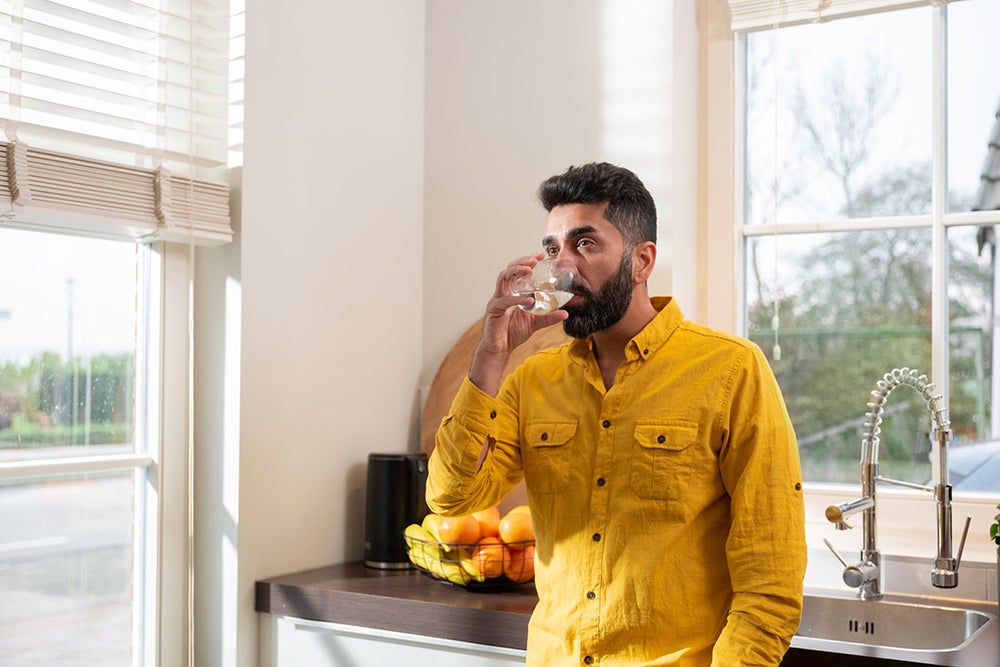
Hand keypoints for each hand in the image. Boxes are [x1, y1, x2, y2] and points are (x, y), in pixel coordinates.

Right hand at [469, 254, 567, 394]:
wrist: (499, 349)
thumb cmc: (513, 332)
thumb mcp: (535, 323)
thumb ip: (548, 317)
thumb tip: (565, 312)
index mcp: (512, 292)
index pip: (518, 271)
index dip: (528, 261)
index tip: (540, 255)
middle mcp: (503, 292)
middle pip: (509, 269)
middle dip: (522, 262)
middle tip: (535, 259)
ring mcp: (497, 300)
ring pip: (503, 278)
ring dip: (516, 271)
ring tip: (529, 269)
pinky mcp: (493, 310)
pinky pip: (504, 301)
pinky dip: (517, 299)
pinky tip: (529, 300)